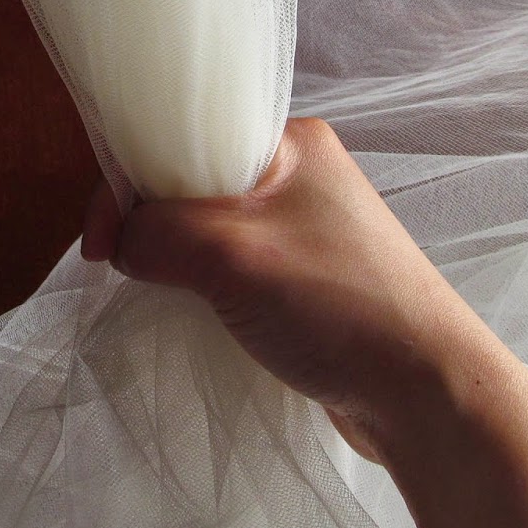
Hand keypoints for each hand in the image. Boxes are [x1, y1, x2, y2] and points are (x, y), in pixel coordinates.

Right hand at [82, 117, 504, 463]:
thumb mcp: (230, 252)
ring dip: (176, 258)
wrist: (428, 393)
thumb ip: (157, 231)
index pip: (182, 135)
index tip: (99, 241)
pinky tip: (194, 312)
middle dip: (148, 222)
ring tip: (155, 292)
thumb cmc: (337, 305)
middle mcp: (301, 175)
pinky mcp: (310, 281)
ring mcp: (308, 229)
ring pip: (211, 229)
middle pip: (192, 181)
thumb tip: (122, 242)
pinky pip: (235, 267)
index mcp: (291, 141)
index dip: (128, 180)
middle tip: (117, 268)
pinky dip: (205, 286)